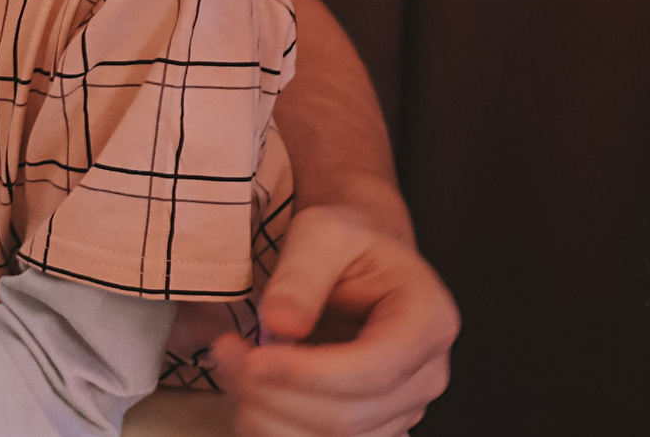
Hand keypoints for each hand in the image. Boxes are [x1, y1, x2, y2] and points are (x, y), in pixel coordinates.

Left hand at [210, 205, 458, 436]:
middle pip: (348, 417)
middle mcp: (426, 376)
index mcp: (427, 320)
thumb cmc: (348, 246)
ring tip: (229, 366)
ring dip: (267, 415)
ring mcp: (405, 410)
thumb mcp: (322, 232)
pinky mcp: (375, 427)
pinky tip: (249, 394)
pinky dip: (276, 428)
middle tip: (222, 352)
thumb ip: (302, 273)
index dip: (307, 374)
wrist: (364, 267)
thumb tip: (281, 324)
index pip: (373, 370)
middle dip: (273, 394)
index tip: (252, 358)